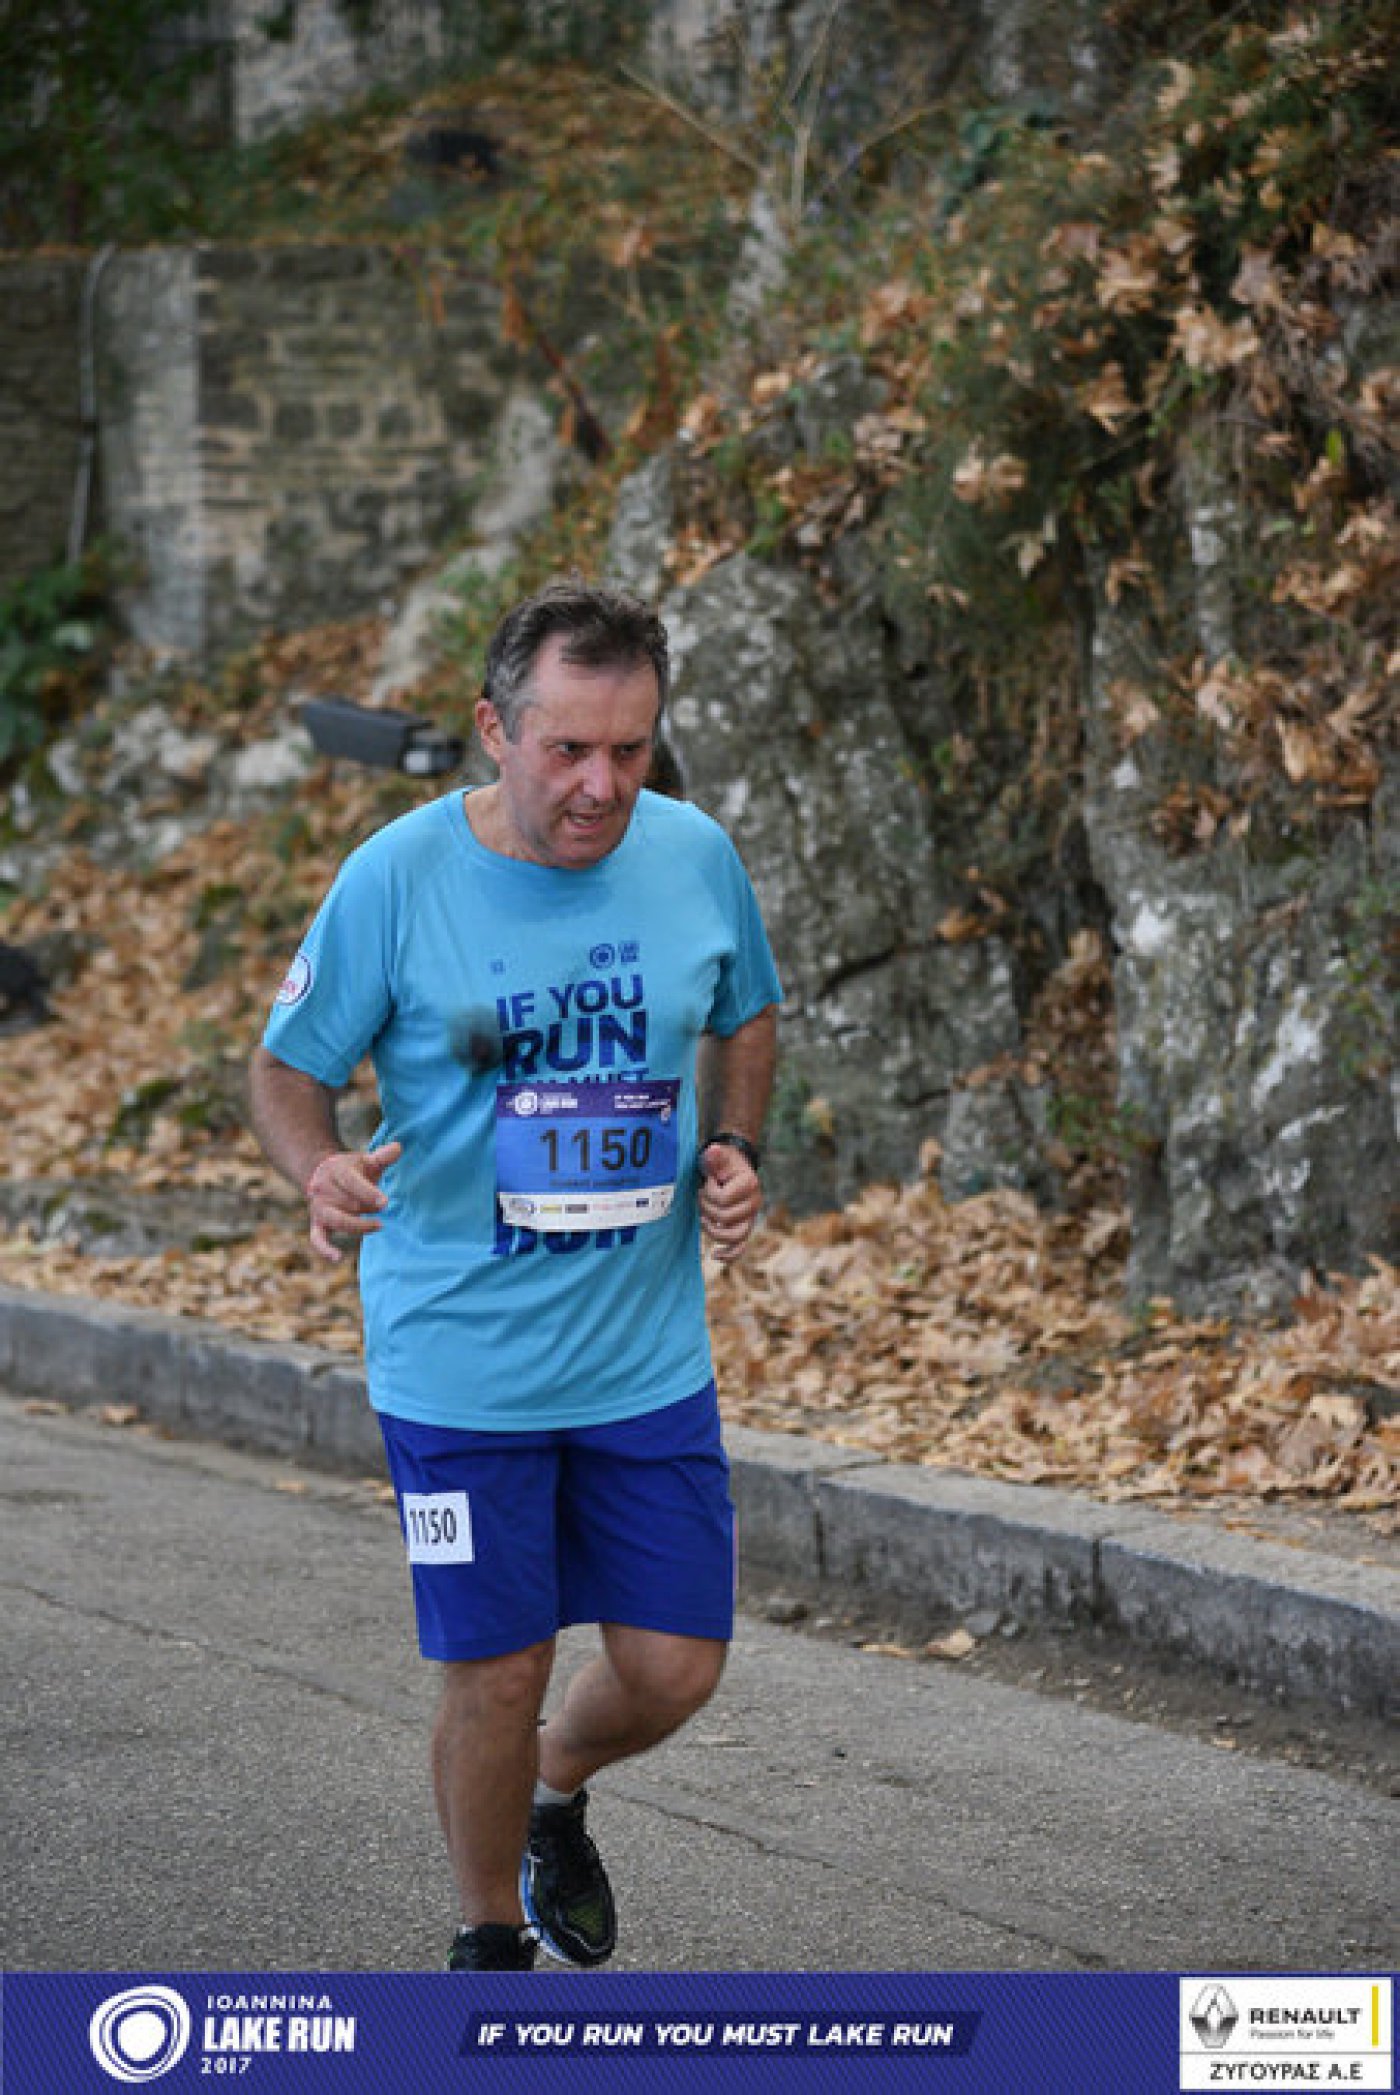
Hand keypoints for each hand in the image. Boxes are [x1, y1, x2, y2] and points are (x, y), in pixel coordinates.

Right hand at [304, 1142, 402, 1262]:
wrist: (323, 1174)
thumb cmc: (352, 1170)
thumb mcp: (367, 1160)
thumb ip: (382, 1156)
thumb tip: (397, 1148)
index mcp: (336, 1170)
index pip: (351, 1182)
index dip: (368, 1192)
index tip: (384, 1202)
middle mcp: (322, 1189)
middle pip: (347, 1204)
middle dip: (367, 1207)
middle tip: (382, 1207)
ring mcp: (319, 1208)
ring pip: (336, 1221)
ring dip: (357, 1225)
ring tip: (377, 1226)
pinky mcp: (317, 1223)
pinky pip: (317, 1239)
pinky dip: (325, 1250)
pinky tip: (338, 1258)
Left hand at [699, 1140, 761, 1263]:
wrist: (732, 1167)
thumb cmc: (722, 1162)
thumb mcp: (717, 1155)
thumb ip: (715, 1155)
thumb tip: (713, 1151)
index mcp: (749, 1184)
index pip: (722, 1199)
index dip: (708, 1192)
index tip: (707, 1181)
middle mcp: (754, 1203)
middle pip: (725, 1218)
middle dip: (706, 1207)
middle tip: (701, 1195)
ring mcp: (750, 1217)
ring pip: (734, 1236)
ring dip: (713, 1230)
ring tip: (703, 1219)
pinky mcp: (744, 1227)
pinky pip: (740, 1247)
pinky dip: (729, 1255)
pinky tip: (715, 1255)